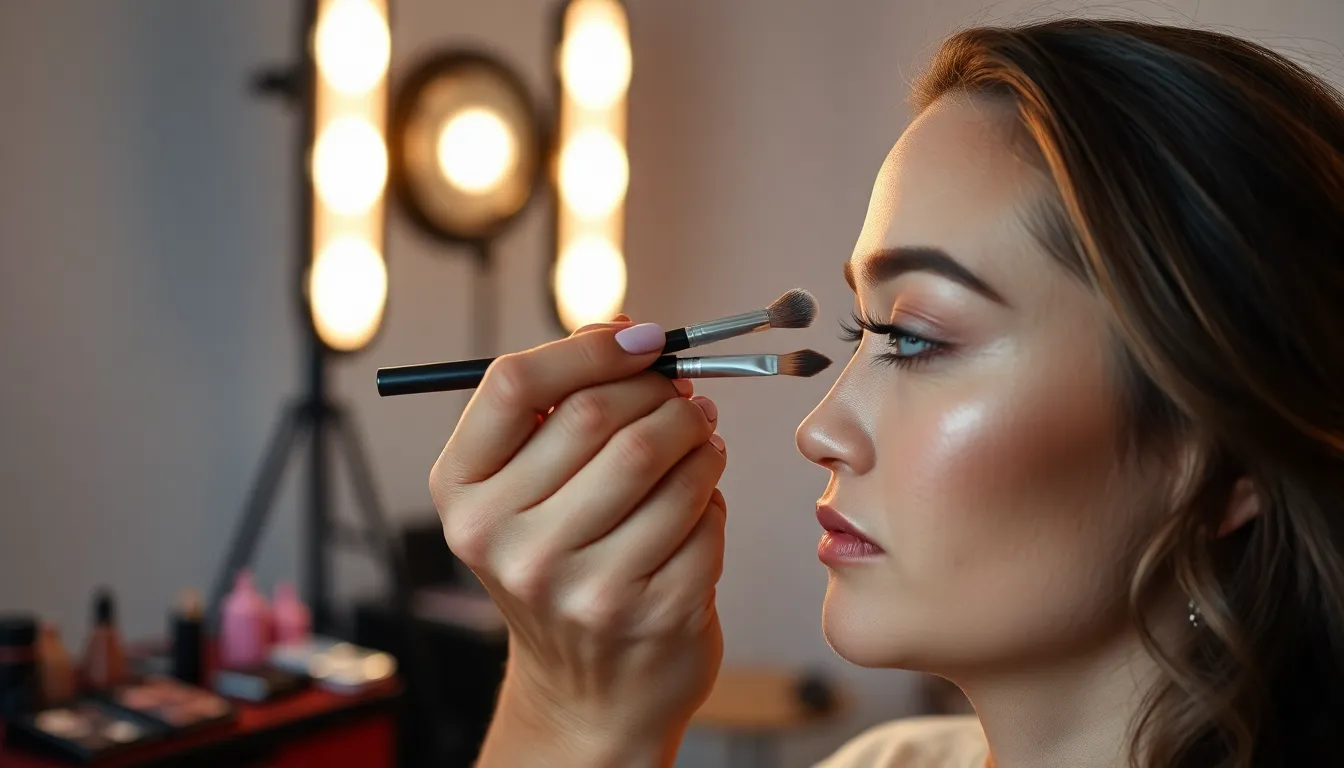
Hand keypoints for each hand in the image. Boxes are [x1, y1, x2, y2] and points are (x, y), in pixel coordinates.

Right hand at [430, 317, 727, 766]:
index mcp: (462, 494)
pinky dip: (712, 493)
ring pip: (665, 459)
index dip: (587, 346)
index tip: (642, 337)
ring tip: (698, 441)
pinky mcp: (647, 612)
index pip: (513, 385)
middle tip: (684, 394)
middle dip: (659, 391)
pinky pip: (705, 512)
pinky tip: (697, 502)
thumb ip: (558, 405)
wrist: (588, 688)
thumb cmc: (561, 559)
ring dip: (698, 437)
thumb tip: (628, 332)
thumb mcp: (524, 488)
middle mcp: (504, 542)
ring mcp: (575, 585)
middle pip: (600, 415)